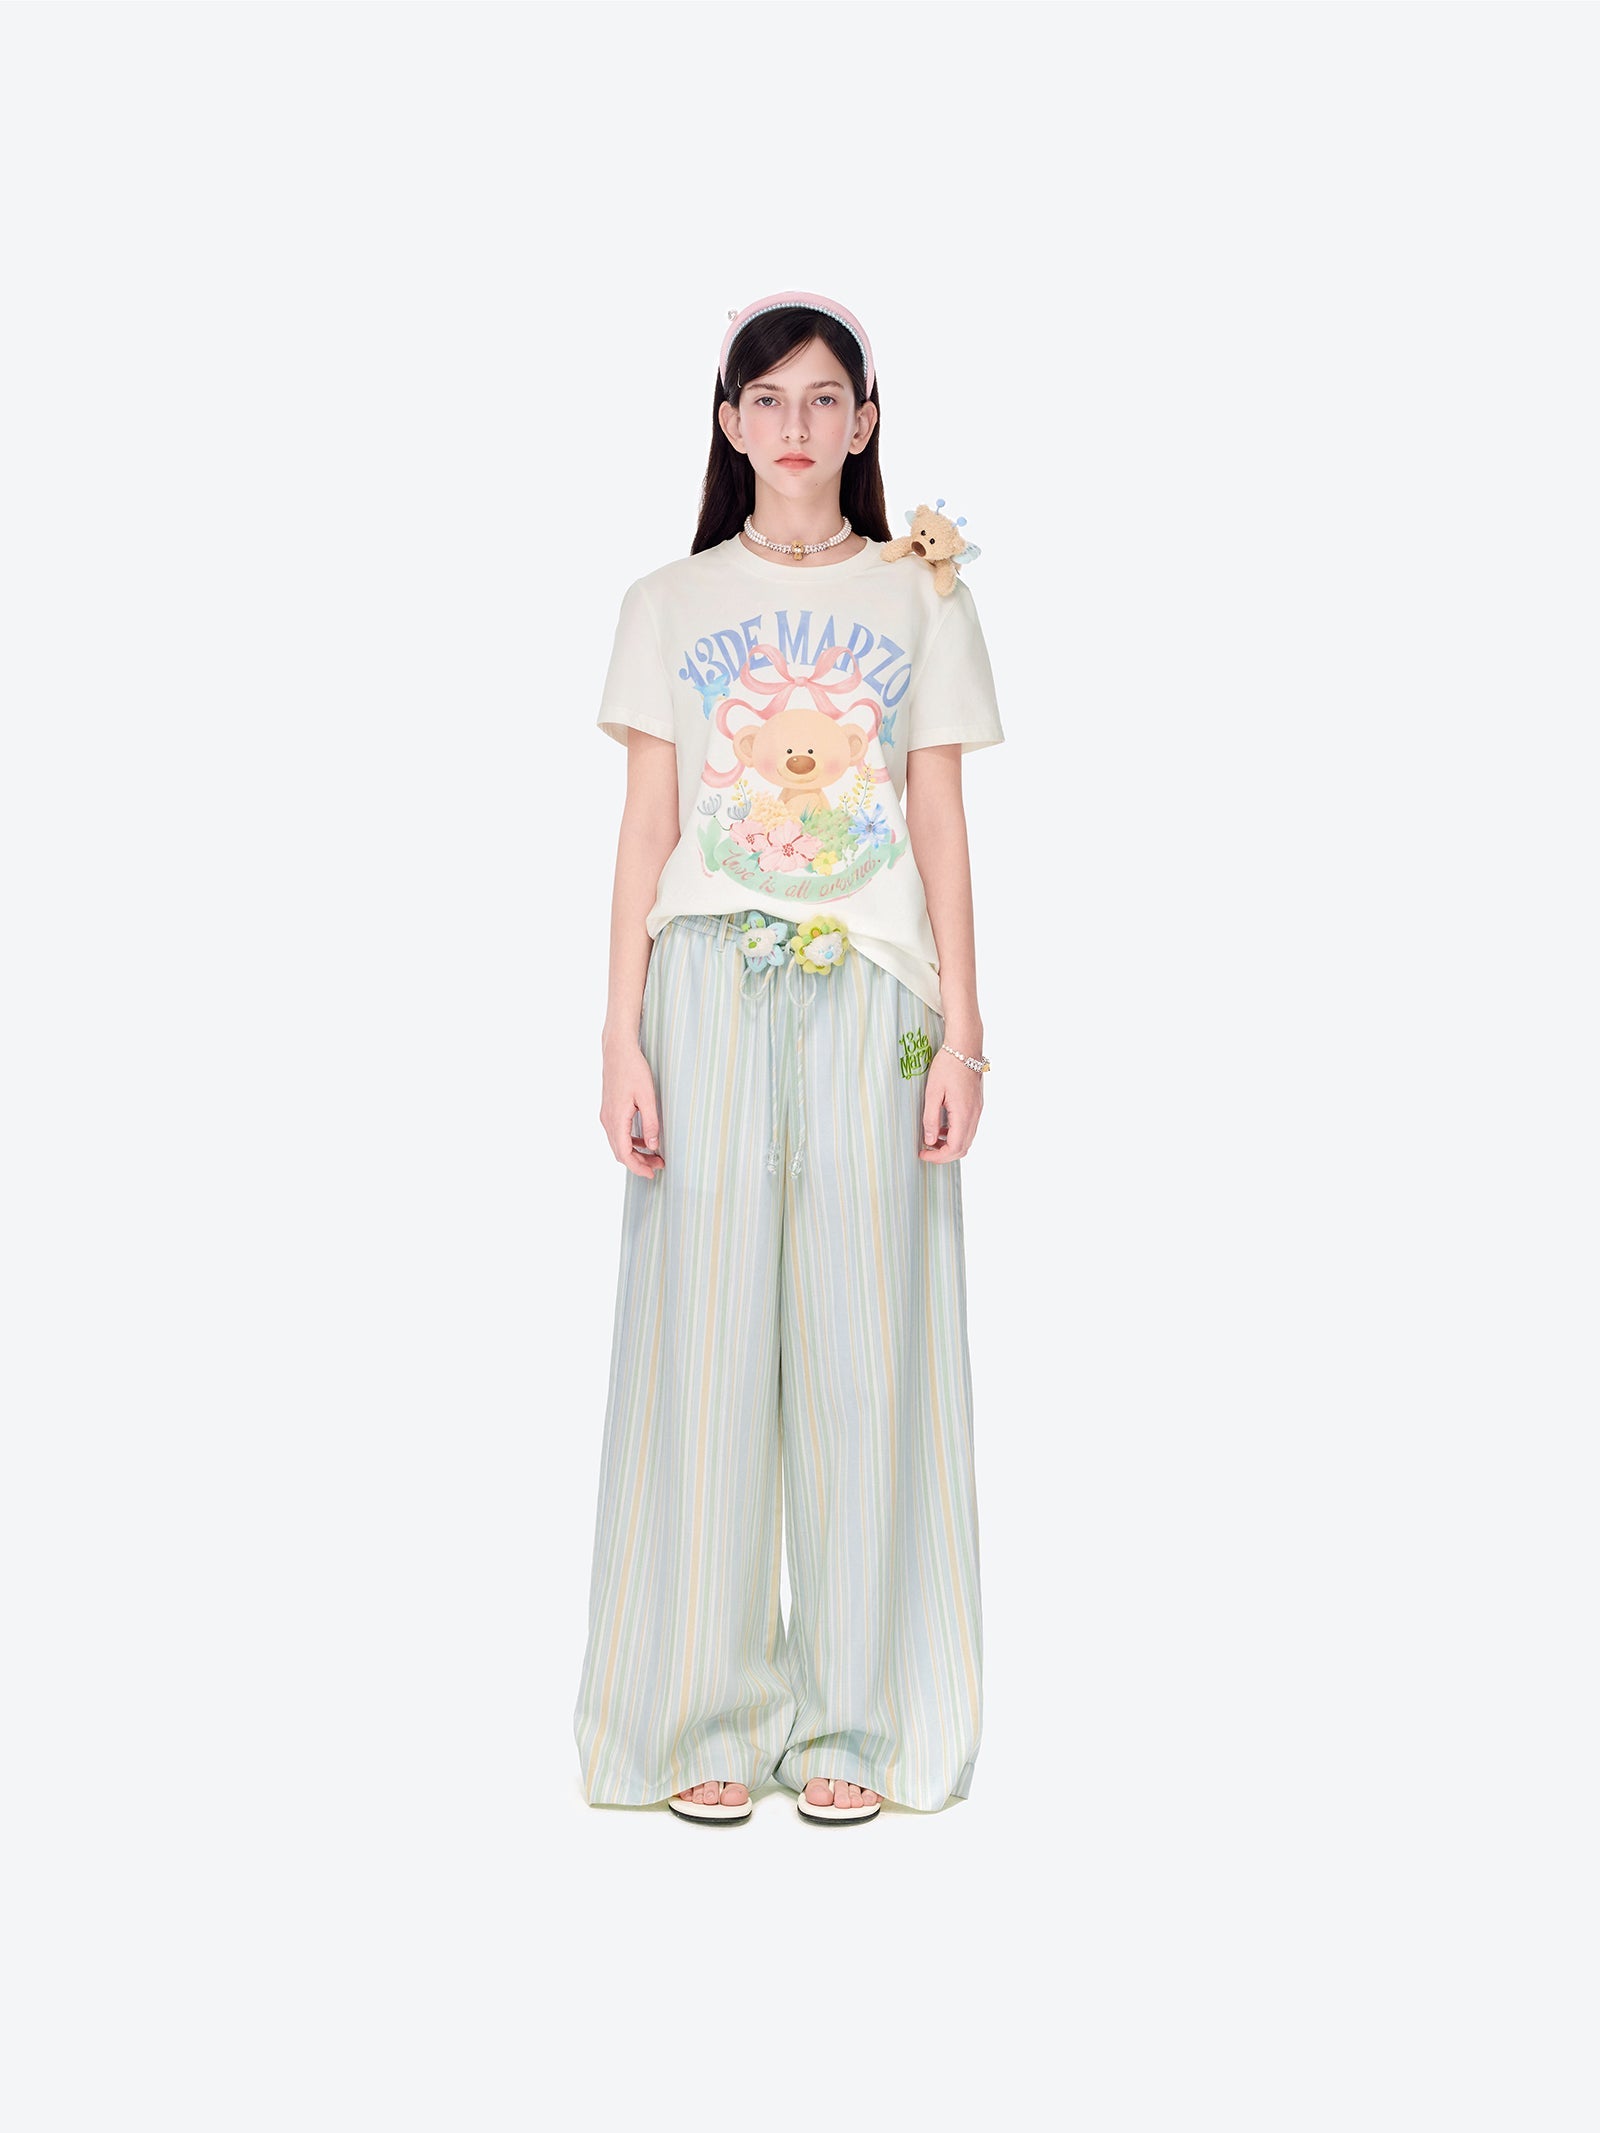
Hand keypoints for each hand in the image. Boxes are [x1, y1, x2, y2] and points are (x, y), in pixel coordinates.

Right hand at [601, 1039, 664, 1178]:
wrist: (618, 1050)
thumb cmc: (633, 1069)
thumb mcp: (648, 1097)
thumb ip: (651, 1123)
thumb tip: (653, 1147)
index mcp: (616, 1119)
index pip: (624, 1154)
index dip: (638, 1167)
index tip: (652, 1174)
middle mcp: (607, 1120)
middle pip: (620, 1152)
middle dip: (639, 1163)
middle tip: (658, 1166)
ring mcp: (606, 1115)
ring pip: (618, 1144)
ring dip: (635, 1153)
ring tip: (655, 1156)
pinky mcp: (609, 1110)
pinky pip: (618, 1133)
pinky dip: (631, 1141)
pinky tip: (645, 1140)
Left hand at [920, 1048, 982, 1161]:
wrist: (965, 1047)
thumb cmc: (947, 1066)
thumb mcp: (932, 1092)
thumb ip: (931, 1118)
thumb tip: (930, 1141)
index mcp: (963, 1114)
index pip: (954, 1148)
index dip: (938, 1157)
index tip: (922, 1153)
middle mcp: (974, 1115)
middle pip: (963, 1148)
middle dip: (944, 1155)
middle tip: (926, 1151)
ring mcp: (978, 1110)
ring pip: (967, 1139)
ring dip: (950, 1145)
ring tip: (932, 1139)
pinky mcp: (977, 1105)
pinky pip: (969, 1128)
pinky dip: (956, 1134)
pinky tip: (942, 1126)